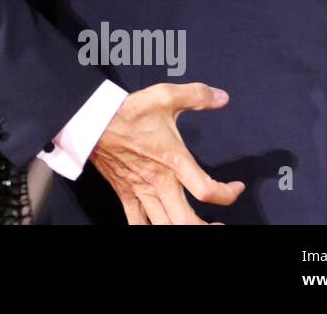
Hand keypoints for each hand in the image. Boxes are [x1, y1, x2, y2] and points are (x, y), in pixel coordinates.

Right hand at [88, 82, 244, 224]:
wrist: (91, 120)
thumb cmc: (126, 112)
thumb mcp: (164, 96)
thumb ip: (196, 95)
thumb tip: (221, 97)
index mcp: (173, 162)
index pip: (208, 191)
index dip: (229, 194)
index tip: (236, 187)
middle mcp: (159, 183)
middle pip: (187, 222)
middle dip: (207, 228)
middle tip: (219, 224)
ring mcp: (141, 192)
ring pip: (164, 227)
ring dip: (182, 231)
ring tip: (196, 227)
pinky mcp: (125, 194)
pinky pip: (136, 223)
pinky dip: (148, 229)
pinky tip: (159, 227)